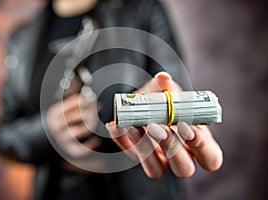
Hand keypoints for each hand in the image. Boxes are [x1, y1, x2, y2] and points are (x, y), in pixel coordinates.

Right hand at [46, 94, 100, 157]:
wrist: (48, 134)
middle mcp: (56, 126)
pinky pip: (79, 149)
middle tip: (96, 109)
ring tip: (94, 120)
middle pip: (75, 116)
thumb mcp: (62, 107)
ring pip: (79, 131)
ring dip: (90, 125)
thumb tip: (87, 93)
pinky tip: (95, 140)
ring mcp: (61, 138)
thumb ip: (74, 100)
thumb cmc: (60, 119)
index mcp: (55, 113)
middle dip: (89, 111)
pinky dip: (89, 146)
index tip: (92, 99)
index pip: (71, 104)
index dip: (84, 100)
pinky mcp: (67, 148)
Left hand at [106, 72, 222, 177]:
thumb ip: (167, 87)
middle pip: (184, 169)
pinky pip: (129, 153)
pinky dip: (121, 138)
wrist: (145, 100)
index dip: (202, 147)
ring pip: (156, 169)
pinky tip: (116, 124)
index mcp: (198, 143)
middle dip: (173, 148)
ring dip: (146, 147)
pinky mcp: (138, 154)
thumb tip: (163, 79)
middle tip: (161, 128)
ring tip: (137, 124)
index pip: (210, 158)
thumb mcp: (169, 91)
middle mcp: (180, 156)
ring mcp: (158, 159)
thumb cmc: (166, 98)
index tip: (190, 128)